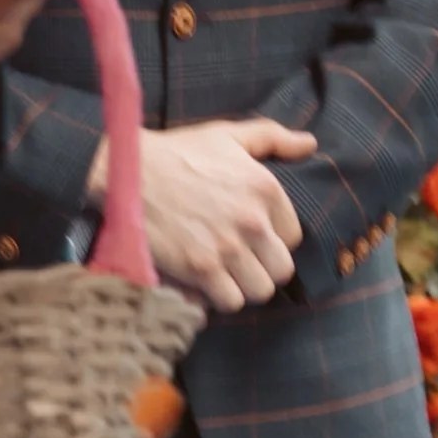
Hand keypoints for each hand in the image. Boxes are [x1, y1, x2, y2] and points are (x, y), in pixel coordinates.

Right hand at [90, 116, 319, 311]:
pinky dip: (217, 298)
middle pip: (282, 270)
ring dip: (243, 287)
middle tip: (242, 263)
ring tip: (225, 275)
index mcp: (266, 189)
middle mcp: (253, 221)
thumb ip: (274, 137)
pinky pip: (229, 302)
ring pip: (259, 291)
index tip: (253, 238)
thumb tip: (309, 144)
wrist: (128, 172)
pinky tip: (205, 284)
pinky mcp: (200, 269)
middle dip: (263, 269)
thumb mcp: (229, 135)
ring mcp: (227, 248)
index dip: (273, 240)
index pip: (293, 237)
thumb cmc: (179, 153)